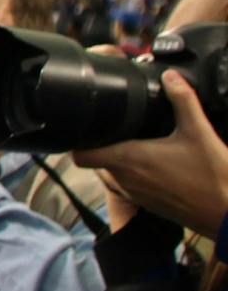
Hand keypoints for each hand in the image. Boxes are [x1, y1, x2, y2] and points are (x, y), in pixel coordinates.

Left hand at [74, 71, 227, 236]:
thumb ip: (182, 100)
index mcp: (129, 160)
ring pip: (112, 172)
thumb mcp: (198, 131)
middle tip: (116, 126)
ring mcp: (133, 193)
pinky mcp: (145, 202)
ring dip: (118, 157)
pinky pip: (128, 184)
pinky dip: (133, 171)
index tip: (88, 127)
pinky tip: (152, 159)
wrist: (225, 214)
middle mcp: (124, 179)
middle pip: (96, 160)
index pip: (81, 155)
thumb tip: (170, 77)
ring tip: (136, 139)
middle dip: (103, 143)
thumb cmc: (211, 176)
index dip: (77, 141)